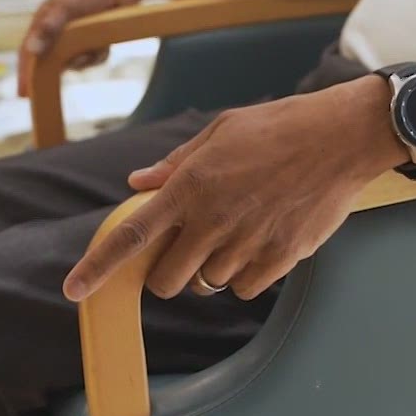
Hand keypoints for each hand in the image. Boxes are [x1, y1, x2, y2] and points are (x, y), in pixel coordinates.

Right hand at [17, 0, 141, 94]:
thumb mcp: (66, 7)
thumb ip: (48, 26)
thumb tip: (32, 49)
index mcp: (43, 21)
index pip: (28, 51)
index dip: (25, 72)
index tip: (24, 94)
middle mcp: (56, 32)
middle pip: (51, 62)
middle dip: (63, 68)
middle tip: (64, 80)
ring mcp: (75, 38)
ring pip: (75, 63)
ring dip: (86, 59)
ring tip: (97, 44)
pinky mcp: (92, 42)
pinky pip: (92, 60)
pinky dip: (99, 55)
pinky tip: (106, 43)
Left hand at [62, 77, 407, 301]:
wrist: (342, 137)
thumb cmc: (281, 126)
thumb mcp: (222, 131)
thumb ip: (176, 164)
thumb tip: (138, 183)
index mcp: (192, 185)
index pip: (132, 235)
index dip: (98, 267)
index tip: (74, 290)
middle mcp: (213, 219)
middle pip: (167, 279)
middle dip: (168, 272)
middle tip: (187, 249)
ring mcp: (247, 243)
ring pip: (208, 284)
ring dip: (212, 267)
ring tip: (239, 229)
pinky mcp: (279, 258)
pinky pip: (245, 289)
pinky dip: (246, 276)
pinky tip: (261, 242)